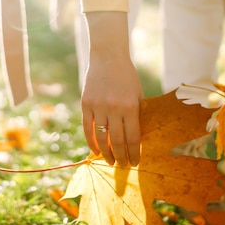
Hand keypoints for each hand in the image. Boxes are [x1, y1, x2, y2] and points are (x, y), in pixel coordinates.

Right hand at [81, 12, 142, 166]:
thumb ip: (137, 115)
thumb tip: (135, 140)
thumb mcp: (138, 94)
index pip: (133, 137)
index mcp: (131, 106)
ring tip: (110, 161)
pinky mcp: (86, 104)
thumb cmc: (127, 77)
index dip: (134, 153)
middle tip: (123, 167)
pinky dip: (91, 142)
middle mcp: (114, 108)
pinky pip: (87, 128)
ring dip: (106, 153)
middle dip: (121, 157)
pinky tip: (95, 151)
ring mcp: (98, 106)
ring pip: (101, 138)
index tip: (135, 163)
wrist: (108, 57)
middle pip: (117, 141)